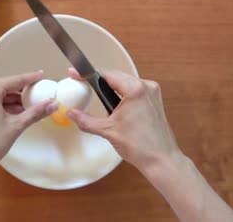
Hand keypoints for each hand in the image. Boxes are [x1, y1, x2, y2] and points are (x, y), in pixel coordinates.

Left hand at [0, 71, 58, 173]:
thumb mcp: (16, 126)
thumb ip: (35, 113)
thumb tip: (51, 105)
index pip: (14, 81)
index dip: (30, 78)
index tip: (40, 75)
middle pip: (4, 87)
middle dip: (21, 93)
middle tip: (36, 94)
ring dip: (11, 101)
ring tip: (27, 107)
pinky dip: (0, 106)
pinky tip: (12, 114)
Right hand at [66, 69, 180, 174]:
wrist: (162, 160)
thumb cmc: (139, 146)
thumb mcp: (108, 131)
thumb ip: (86, 120)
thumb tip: (71, 113)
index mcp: (135, 90)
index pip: (107, 75)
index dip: (88, 74)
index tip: (75, 74)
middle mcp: (146, 86)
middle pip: (117, 76)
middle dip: (99, 80)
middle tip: (82, 82)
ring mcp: (153, 93)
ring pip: (126, 82)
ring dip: (111, 86)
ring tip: (95, 91)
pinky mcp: (155, 100)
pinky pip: (135, 90)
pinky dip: (123, 93)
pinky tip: (113, 101)